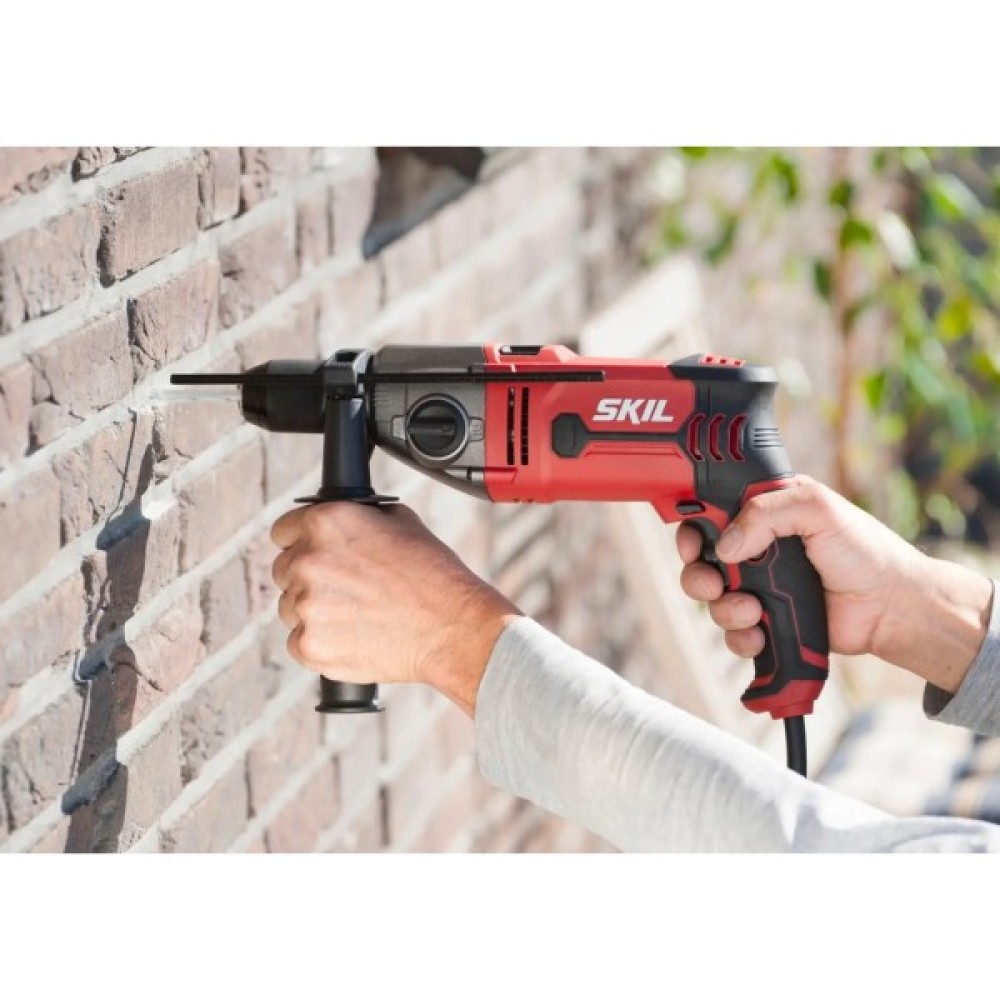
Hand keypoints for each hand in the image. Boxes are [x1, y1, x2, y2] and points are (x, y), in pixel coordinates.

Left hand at [270, 503, 520, 716]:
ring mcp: (306, 606)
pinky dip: (322, 642)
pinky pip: (299, 642)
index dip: (302, 542)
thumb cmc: (434, 576)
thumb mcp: (401, 522)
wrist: (452, 628)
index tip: (318, 556)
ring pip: (290, 608)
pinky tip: (355, 636)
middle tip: (346, 589)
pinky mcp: (309, 645)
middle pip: (283, 570)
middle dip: (309, 578)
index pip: (283, 531)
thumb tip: (344, 522)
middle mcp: (308, 560)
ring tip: (357, 615)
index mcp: (326, 523)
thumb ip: (358, 518)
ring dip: (315, 611)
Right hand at [675, 475, 992, 692]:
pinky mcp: (767, 623)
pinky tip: (761, 633)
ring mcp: (760, 588)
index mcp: (764, 514)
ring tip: (752, 611)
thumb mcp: (817, 508)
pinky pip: (733, 634)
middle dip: (698, 575)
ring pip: (713, 601)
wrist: (892, 607)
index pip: (710, 516)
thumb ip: (765, 512)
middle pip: (701, 562)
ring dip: (724, 608)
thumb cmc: (865, 550)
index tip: (692, 544)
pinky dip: (740, 637)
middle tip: (713, 583)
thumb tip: (725, 546)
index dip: (693, 530)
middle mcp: (756, 550)